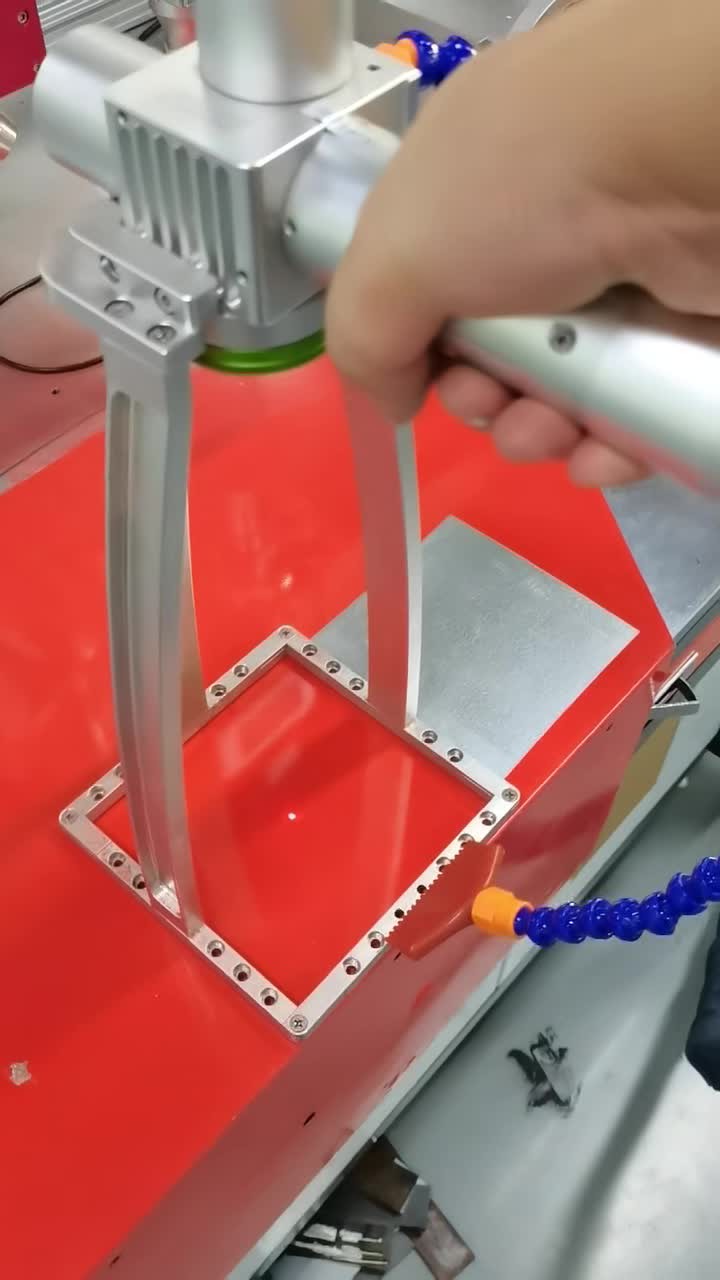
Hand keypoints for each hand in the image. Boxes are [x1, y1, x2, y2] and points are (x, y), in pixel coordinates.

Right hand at [326, 0, 719, 485]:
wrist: (674, 163)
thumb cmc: (517, 190)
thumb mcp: (393, 257)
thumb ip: (363, 340)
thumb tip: (395, 402)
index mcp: (463, 196)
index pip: (426, 290)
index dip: (415, 345)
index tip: (420, 370)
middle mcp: (536, 235)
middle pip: (489, 359)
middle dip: (475, 400)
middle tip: (486, 397)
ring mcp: (611, 286)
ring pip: (557, 398)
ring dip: (533, 433)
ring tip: (543, 427)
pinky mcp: (669, 335)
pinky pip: (625, 417)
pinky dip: (604, 449)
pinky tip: (591, 454)